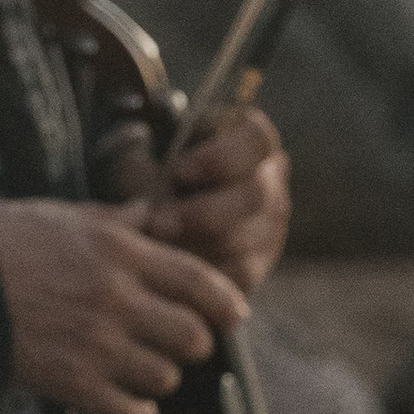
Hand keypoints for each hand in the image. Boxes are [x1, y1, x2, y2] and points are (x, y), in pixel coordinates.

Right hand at [0, 197, 249, 413]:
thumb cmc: (7, 240)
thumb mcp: (69, 216)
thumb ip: (123, 221)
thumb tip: (159, 215)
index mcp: (121, 253)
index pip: (202, 284)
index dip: (227, 304)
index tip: (230, 314)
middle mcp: (116, 300)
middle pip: (194, 337)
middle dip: (194, 341)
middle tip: (179, 340)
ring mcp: (96, 346)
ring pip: (166, 376)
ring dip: (162, 374)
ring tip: (144, 365)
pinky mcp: (73, 384)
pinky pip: (134, 412)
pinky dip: (138, 410)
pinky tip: (127, 397)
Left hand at [144, 103, 290, 296]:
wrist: (145, 209)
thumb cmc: (149, 168)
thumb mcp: (147, 147)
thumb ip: (150, 146)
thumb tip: (147, 156)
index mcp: (250, 139)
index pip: (256, 141)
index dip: (220, 158)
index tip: (177, 171)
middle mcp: (269, 181)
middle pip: (255, 197)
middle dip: (203, 214)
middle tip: (158, 223)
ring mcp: (268, 225)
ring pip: (247, 240)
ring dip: (198, 246)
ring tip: (156, 247)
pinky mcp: (256, 263)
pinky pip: (238, 274)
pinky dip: (202, 273)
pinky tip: (170, 267)